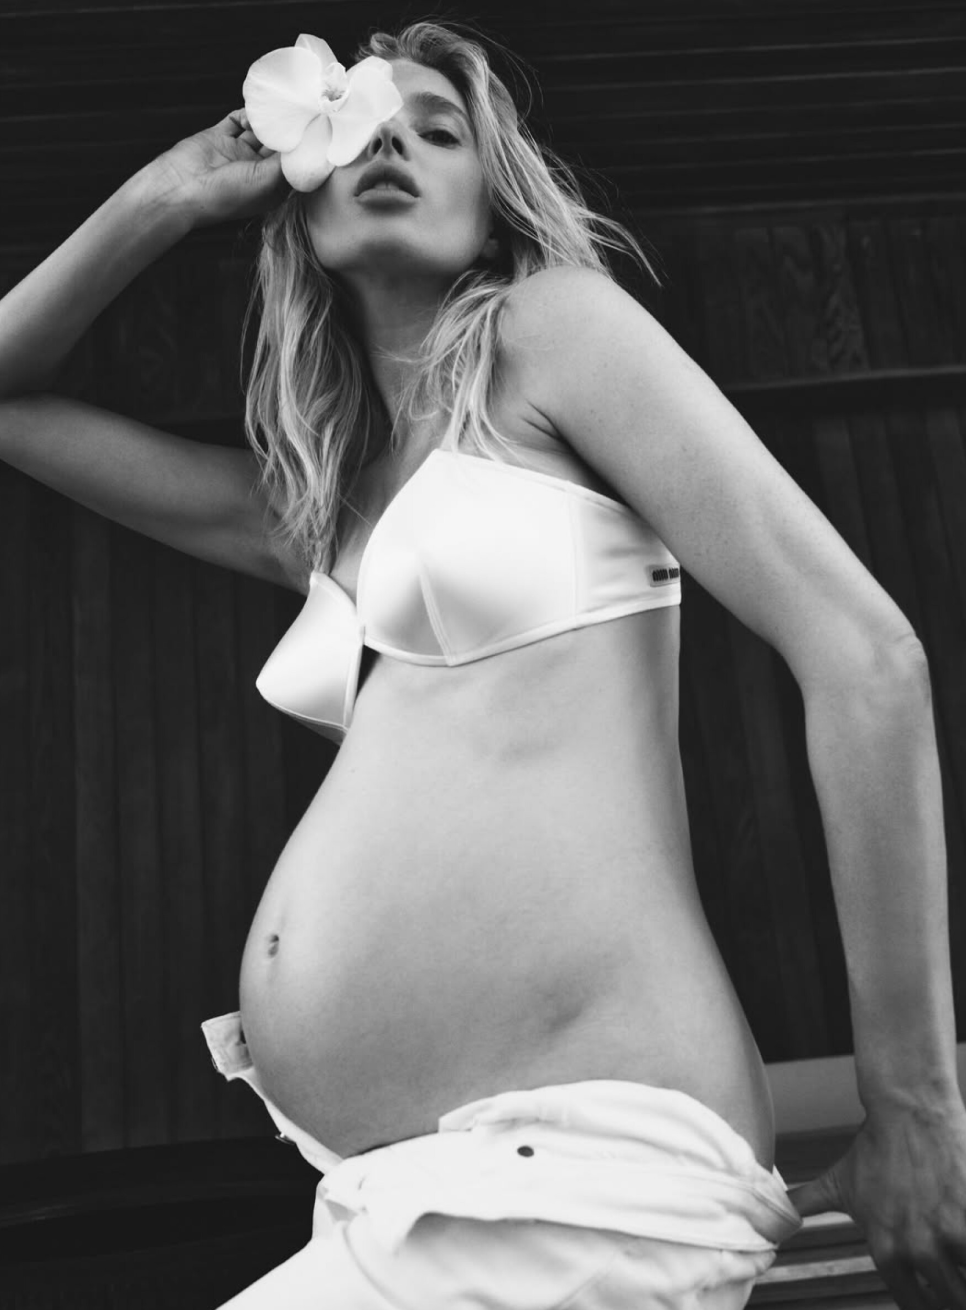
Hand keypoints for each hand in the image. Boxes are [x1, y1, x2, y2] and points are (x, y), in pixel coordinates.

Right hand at [145, 109, 291, 228]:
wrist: (181, 189)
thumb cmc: (227, 194)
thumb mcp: (266, 182)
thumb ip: (286, 162)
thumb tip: (304, 142)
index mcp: (269, 188)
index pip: (292, 165)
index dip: (302, 149)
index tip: (315, 131)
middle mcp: (255, 171)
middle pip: (278, 146)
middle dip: (287, 131)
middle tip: (299, 113)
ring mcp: (236, 153)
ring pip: (259, 131)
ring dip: (267, 121)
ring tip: (275, 110)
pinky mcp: (219, 137)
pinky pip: (237, 120)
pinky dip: (246, 114)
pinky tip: (251, 116)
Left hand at [787, 1095, 965, 1309]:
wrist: (907, 1111)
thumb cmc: (873, 1149)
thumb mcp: (836, 1184)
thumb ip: (806, 1206)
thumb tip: (773, 1220)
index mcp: (885, 1251)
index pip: (915, 1305)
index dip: (928, 1301)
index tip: (934, 1292)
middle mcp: (918, 1249)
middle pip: (951, 1301)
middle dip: (954, 1292)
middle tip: (952, 1272)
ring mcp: (950, 1234)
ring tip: (957, 1250)